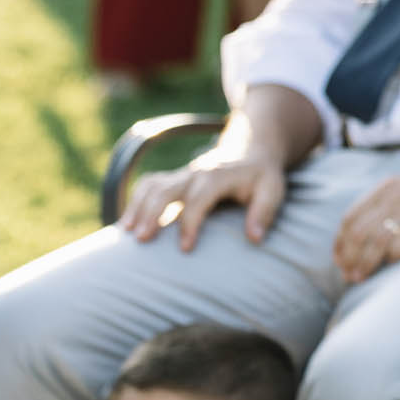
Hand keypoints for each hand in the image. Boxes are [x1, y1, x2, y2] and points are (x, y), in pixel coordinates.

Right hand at [119, 148, 289, 250]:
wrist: (250, 150)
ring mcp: (182, 175)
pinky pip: (148, 185)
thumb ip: (265, 212)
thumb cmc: (261, 177)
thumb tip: (254, 238)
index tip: (185, 249)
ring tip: (126, 234)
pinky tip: (126, 225)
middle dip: (152, 213)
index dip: (191, 222)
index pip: (199, 198)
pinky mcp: (174, 179)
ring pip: (152, 185)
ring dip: (137, 207)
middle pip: (166, 189)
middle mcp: (196, 173)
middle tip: (141, 240)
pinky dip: (134, 201)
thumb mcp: (273, 190)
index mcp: (219, 176)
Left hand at [331, 163, 399, 283]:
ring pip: (378, 240)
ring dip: (366, 263)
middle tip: (348, 277)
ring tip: (361, 278)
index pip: (351, 217)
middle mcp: (397, 196)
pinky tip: (391, 266)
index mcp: (387, 188)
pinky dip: (393, 257)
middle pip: (360, 232)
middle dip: (349, 257)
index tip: (339, 262)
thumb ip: (385, 206)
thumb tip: (358, 238)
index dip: (341, 243)